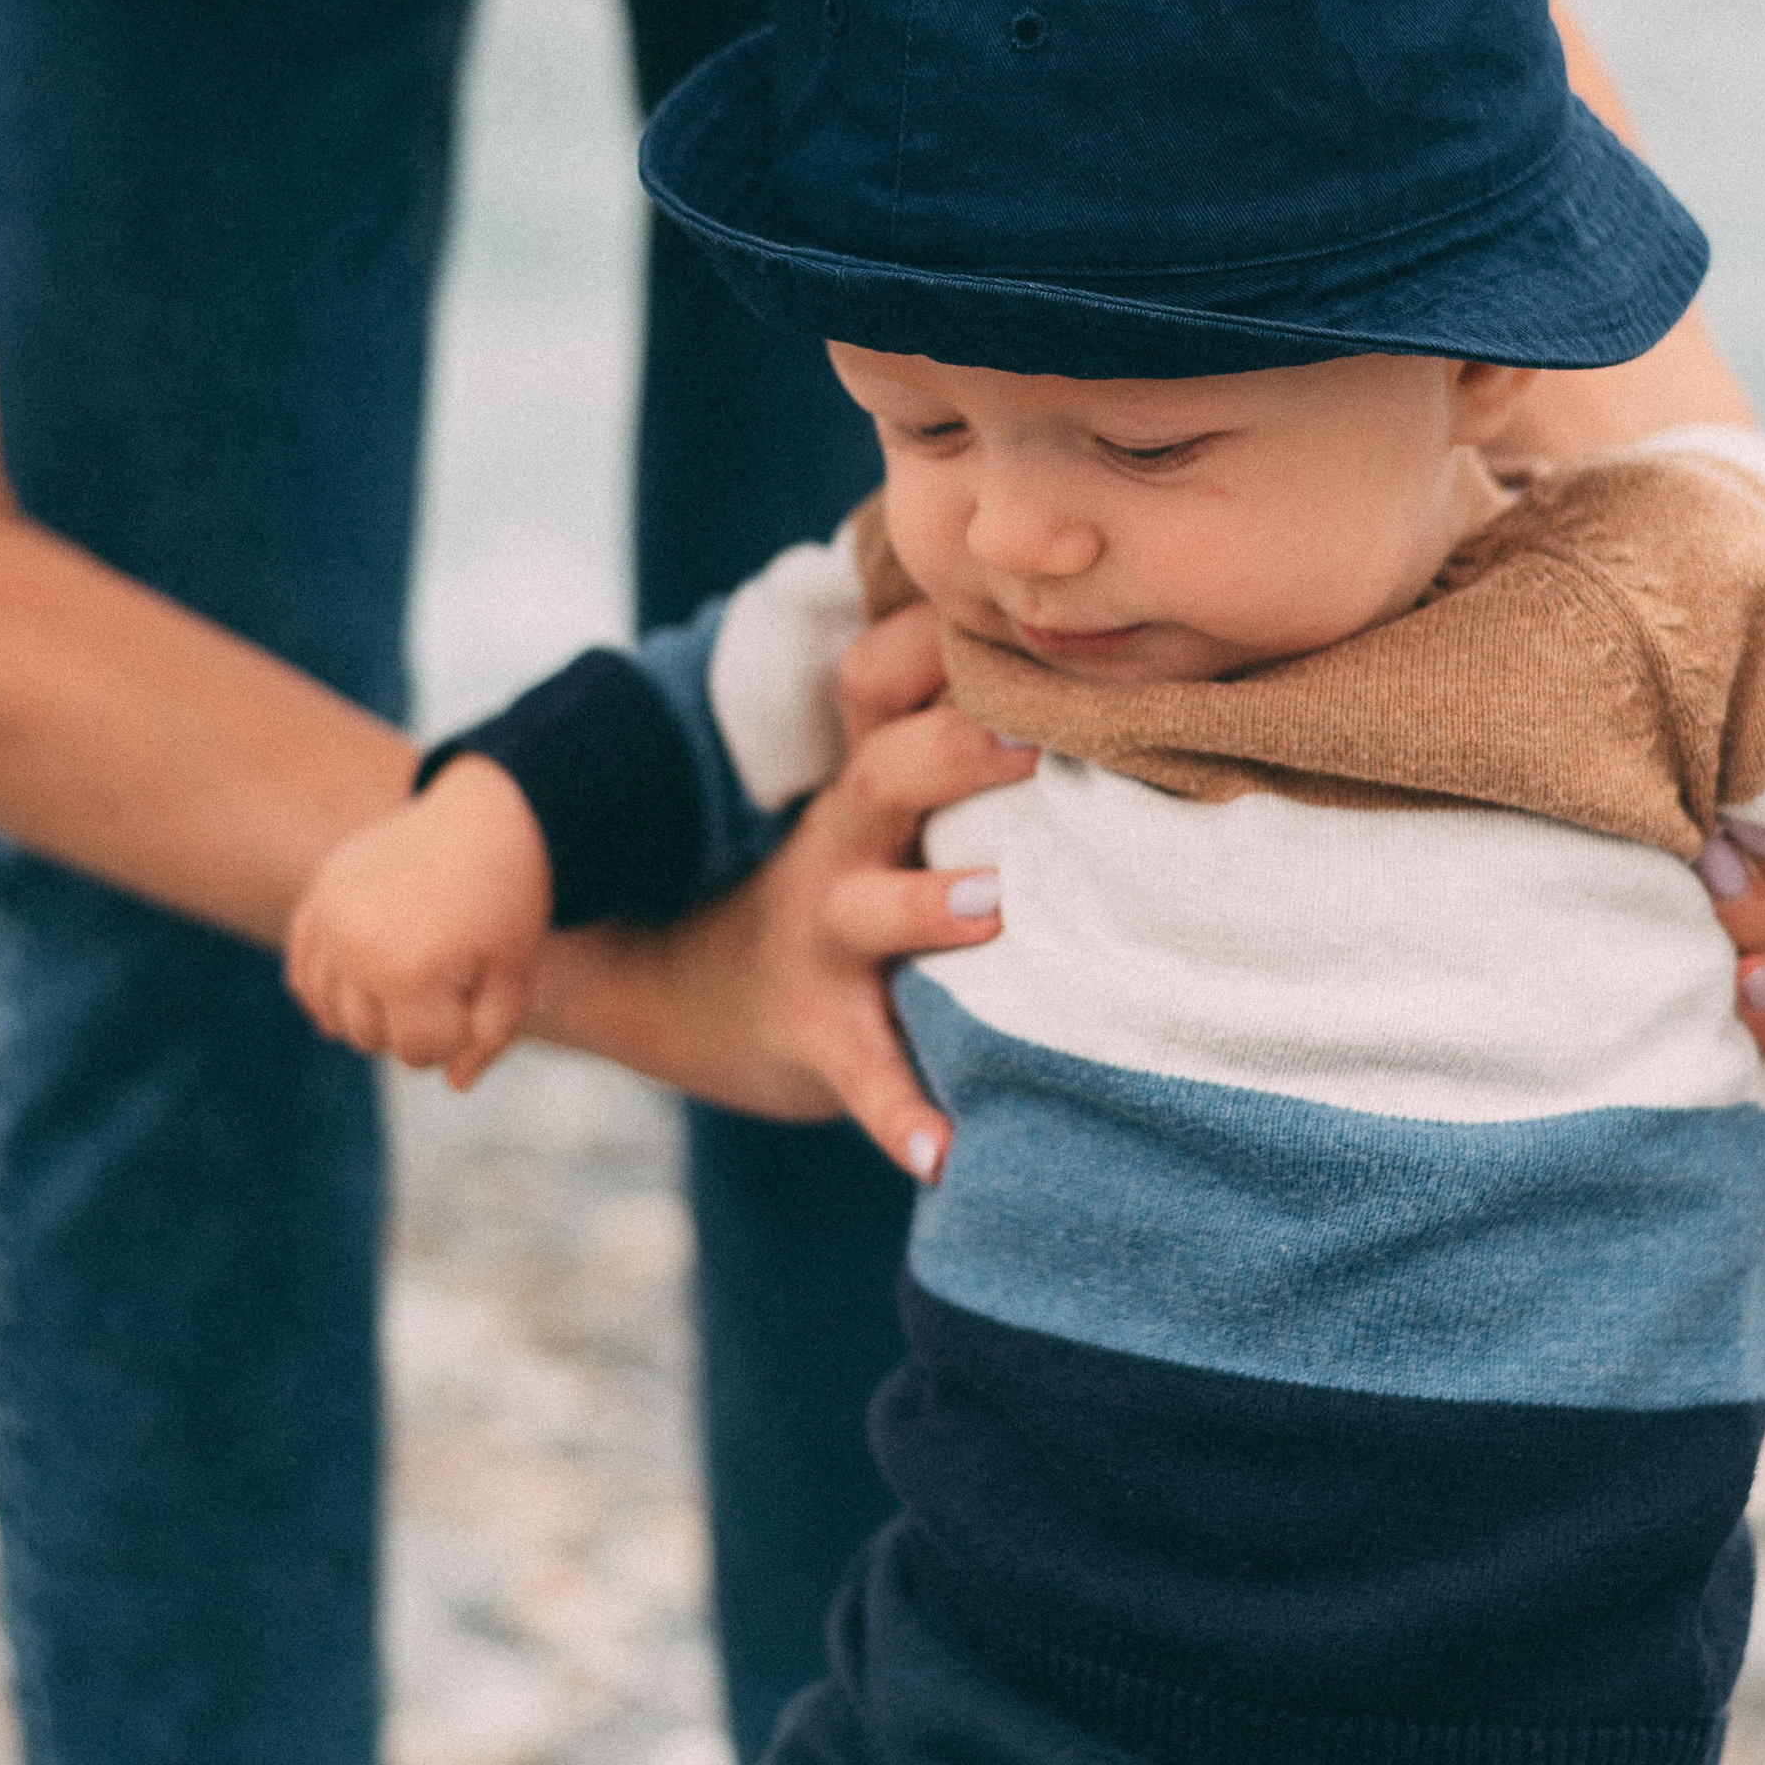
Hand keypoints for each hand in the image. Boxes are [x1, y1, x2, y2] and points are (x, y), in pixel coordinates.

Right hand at [286, 756, 551, 1088]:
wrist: (488, 814)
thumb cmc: (510, 898)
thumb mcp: (516, 974)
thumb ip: (488, 1039)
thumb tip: (453, 1084)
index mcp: (409, 970)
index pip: (417, 1053)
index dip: (453, 1039)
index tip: (478, 1003)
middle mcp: (356, 946)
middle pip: (370, 1037)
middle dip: (412, 1028)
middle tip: (450, 991)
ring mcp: (330, 918)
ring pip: (332, 1009)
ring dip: (369, 1011)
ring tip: (411, 987)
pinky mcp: (318, 896)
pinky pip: (302, 967)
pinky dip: (322, 989)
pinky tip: (350, 997)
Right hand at [523, 601, 1034, 1176]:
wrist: (692, 995)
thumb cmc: (845, 879)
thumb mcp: (878, 795)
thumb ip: (950, 728)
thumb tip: (1072, 649)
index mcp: (866, 775)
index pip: (885, 676)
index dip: (939, 637)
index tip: (1021, 609)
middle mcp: (843, 840)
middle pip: (887, 771)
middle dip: (956, 748)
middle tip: (1036, 737)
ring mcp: (825, 937)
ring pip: (870, 910)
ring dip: (929, 908)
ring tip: (997, 910)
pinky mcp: (821, 1032)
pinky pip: (864, 1072)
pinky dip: (902, 1114)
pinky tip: (945, 1155)